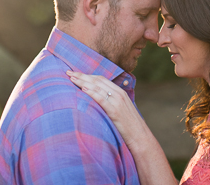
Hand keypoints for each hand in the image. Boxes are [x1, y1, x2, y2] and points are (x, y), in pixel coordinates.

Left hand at [67, 70, 179, 184]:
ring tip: (72, 78)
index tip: (76, 73)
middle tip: (69, 72)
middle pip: (97, 80)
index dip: (88, 75)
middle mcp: (119, 93)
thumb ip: (112, 102)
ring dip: (83, 81)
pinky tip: (83, 89)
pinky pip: (101, 99)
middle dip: (82, 76)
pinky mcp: (115, 111)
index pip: (101, 79)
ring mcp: (117, 101)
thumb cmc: (129, 125)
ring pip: (98, 87)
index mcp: (120, 92)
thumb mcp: (122, 109)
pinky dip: (92, 92)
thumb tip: (99, 100)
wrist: (140, 137)